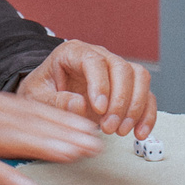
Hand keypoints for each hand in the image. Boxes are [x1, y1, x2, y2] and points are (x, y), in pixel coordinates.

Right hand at [0, 84, 102, 184]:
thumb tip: (18, 131)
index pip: (29, 108)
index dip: (62, 118)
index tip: (89, 127)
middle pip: (28, 121)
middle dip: (65, 132)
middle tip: (95, 143)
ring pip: (12, 138)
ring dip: (47, 147)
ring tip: (75, 156)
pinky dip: (6, 174)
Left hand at [18, 39, 157, 138]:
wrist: (48, 95)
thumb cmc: (41, 91)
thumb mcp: (37, 97)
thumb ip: (55, 101)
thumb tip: (79, 105)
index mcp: (73, 53)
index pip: (93, 61)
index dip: (101, 84)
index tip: (99, 109)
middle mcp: (99, 57)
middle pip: (122, 68)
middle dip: (120, 101)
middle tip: (109, 127)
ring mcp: (115, 70)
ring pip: (139, 78)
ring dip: (135, 107)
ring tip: (120, 131)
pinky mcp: (127, 87)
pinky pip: (146, 95)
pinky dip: (147, 114)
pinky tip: (139, 132)